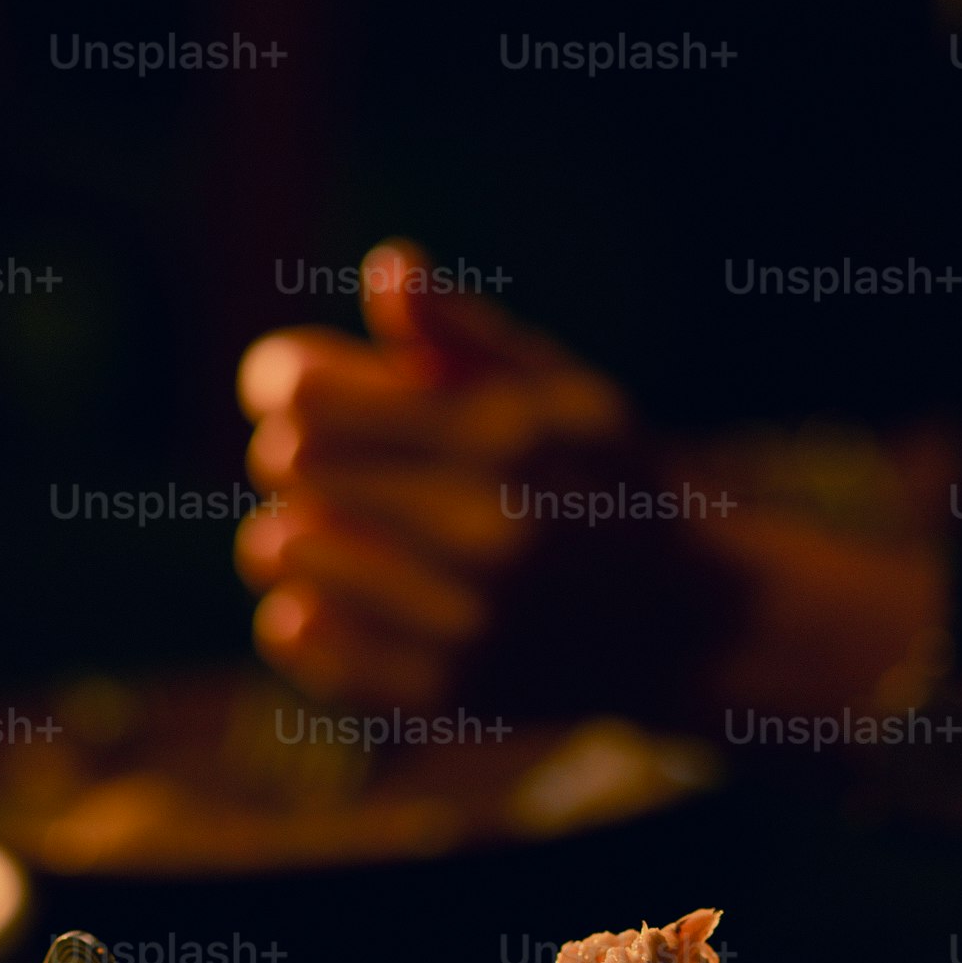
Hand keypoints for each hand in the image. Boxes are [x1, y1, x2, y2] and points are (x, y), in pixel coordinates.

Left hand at [235, 241, 641, 708]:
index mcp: (506, 439)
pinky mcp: (439, 693)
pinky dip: (296, 611)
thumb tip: (390, 269)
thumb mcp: (560, 392)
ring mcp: (463, 622)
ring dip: (282, 533)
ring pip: (279, 553)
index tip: (294, 390)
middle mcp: (486, 532)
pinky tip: (326, 597)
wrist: (682, 626)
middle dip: (291, 452)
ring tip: (318, 530)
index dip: (282, 381)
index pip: (311, 394)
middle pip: (290, 463)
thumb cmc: (598, 482)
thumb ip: (466, 334)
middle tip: (313, 462)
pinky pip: (296, 638)